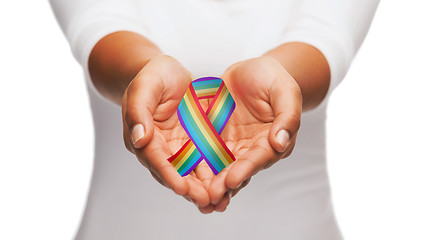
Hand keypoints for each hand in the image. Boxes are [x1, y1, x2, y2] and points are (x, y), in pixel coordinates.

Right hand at [122, 55, 210, 207]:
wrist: (169, 73)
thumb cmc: (153, 76)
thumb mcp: (145, 86)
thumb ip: (139, 111)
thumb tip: (139, 139)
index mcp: (144, 136)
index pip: (155, 159)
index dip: (168, 174)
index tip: (180, 187)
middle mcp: (160, 147)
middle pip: (174, 172)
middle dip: (189, 189)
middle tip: (205, 201)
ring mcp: (178, 147)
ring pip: (191, 172)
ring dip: (203, 188)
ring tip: (219, 201)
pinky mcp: (195, 143)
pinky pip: (205, 161)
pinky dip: (215, 174)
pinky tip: (228, 184)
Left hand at [203, 56, 302, 211]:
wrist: (251, 70)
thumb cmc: (272, 77)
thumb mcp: (285, 90)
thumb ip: (287, 115)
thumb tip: (280, 143)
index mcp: (272, 140)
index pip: (259, 157)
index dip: (246, 169)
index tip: (232, 180)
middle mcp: (252, 148)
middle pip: (238, 169)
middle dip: (225, 184)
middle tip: (210, 197)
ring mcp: (232, 145)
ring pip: (220, 168)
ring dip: (209, 183)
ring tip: (197, 197)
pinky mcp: (215, 138)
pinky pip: (204, 153)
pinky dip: (196, 167)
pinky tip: (184, 177)